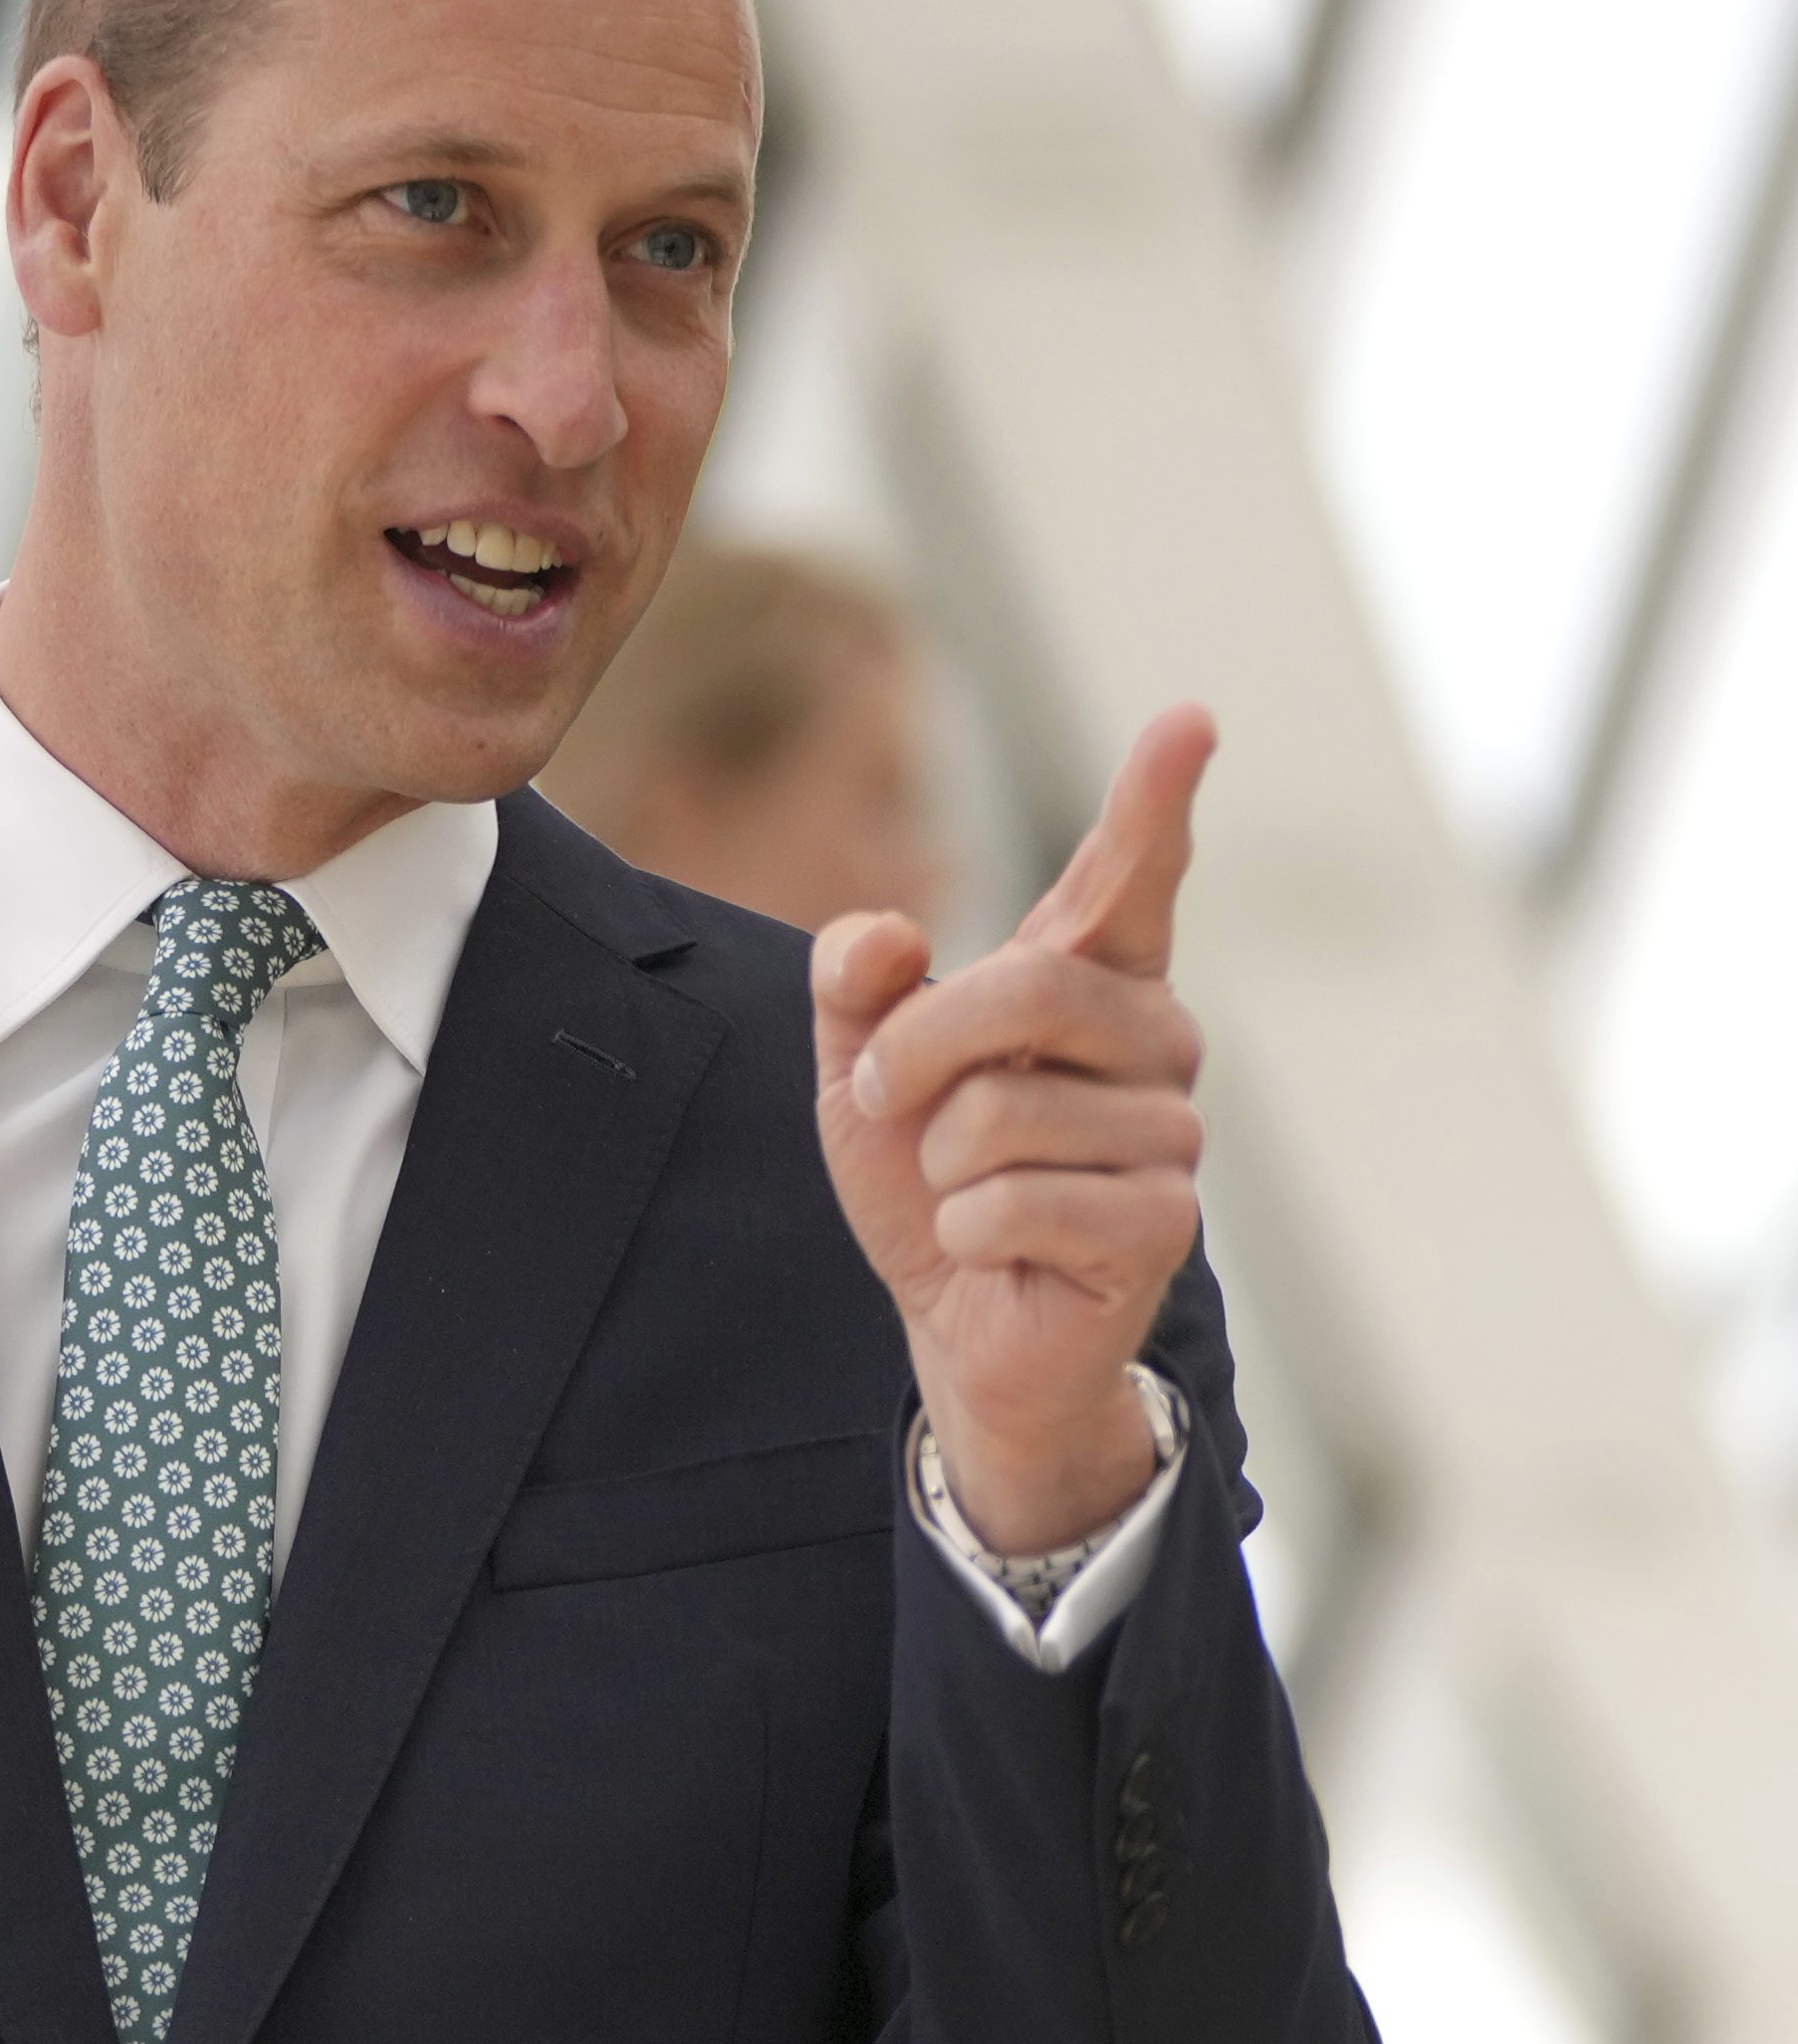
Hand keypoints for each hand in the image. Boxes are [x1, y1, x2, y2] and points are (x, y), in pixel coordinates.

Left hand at [813, 706, 1213, 1555]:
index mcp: (1088, 984)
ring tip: (965, 1193)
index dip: (1155, 802)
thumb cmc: (928, 1182)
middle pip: (1033, 985)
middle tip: (891, 1102)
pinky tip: (998, 1251)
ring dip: (940, 1165)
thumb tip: (886, 934)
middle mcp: (1152, 1040)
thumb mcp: (861, 1074)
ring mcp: (1170, 1132)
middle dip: (922, 1049)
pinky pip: (1016, 1204)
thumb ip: (856, 987)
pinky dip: (968, 1234)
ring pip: (1007, 1112)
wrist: (958, 1323)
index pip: (1129, 879)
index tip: (1188, 719)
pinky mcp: (1162, 1223)